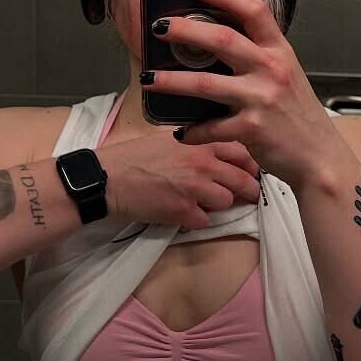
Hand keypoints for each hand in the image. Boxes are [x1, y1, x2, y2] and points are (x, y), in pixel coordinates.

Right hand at [101, 126, 261, 229]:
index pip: (241, 152)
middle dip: (249, 190)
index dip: (251, 164)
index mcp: (199, 144)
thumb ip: (193, 143)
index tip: (252, 171)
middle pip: (243, 181)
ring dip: (218, 205)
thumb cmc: (133, 156)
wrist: (108, 178)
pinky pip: (205, 221)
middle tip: (249, 196)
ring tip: (204, 203)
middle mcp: (202, 165)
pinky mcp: (183, 212)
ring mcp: (195, 190)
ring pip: (227, 202)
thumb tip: (210, 150)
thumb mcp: (167, 138)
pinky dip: (197, 220)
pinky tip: (185, 214)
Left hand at [144, 0, 346, 193]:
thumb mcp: (286, 75)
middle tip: (159, 28)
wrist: (319, 157)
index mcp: (280, 51)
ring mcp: (261, 99)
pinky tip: (181, 131)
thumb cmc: (298, 115)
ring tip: (148, 78)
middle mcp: (271, 70)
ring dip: (171, 81)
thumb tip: (219, 40)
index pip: (254, 10)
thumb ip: (259, 56)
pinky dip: (192, 131)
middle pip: (223, 39)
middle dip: (186, 30)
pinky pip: (211, 128)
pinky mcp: (251, 129)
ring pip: (206, 84)